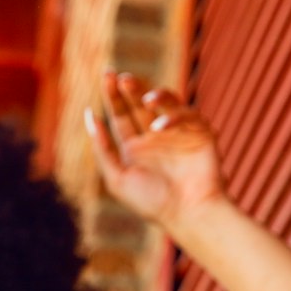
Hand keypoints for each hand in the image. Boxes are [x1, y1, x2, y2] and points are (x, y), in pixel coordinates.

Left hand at [84, 72, 223, 229]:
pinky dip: (173, 116)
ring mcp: (179, 134)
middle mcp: (156, 138)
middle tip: (121, 77)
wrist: (188, 214)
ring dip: (155, 95)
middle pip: (140, 104)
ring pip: (167, 103)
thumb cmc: (152, 202)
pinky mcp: (201, 133)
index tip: (107, 76)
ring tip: (143, 97)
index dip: (113, 96)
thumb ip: (102, 149)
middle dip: (131, 89)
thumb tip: (89, 114)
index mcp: (135, 148)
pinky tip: (159, 127)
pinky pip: (189, 115)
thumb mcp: (117, 178)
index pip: (121, 116)